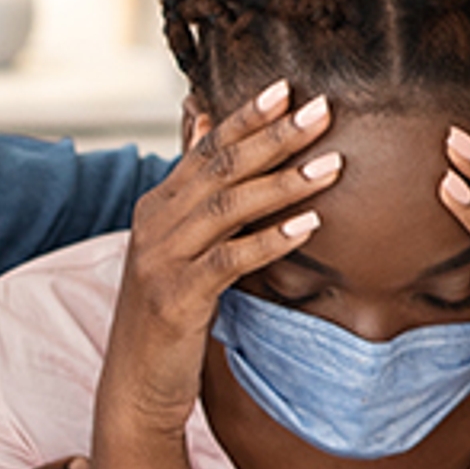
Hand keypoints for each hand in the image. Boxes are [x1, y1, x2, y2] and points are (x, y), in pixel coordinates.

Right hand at [93, 79, 339, 468]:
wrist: (135, 381)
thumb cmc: (167, 310)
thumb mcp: (176, 244)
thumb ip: (193, 186)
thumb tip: (202, 117)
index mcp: (157, 205)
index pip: (205, 146)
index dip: (246, 116)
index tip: (288, 87)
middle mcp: (153, 223)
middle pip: (220, 167)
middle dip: (274, 136)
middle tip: (323, 110)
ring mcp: (160, 259)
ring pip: (228, 208)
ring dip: (284, 182)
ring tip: (333, 164)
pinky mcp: (176, 297)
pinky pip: (230, 260)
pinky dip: (271, 239)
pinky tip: (310, 224)